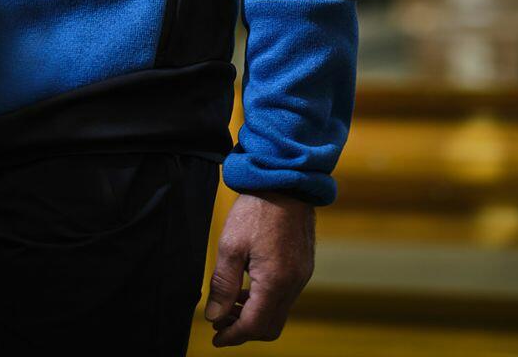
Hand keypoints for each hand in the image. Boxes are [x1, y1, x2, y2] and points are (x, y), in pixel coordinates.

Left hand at [204, 190, 314, 346]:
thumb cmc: (256, 208)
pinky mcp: (303, 266)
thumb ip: (223, 284)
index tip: (216, 337)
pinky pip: (285, 296)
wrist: (285, 180)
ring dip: (254, 314)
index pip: (253, 325)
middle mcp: (293, 284)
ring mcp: (301, 275)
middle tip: (220, 321)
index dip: (232, 335)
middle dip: (244, 329)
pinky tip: (247, 286)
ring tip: (229, 303)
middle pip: (269, 326)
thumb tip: (214, 316)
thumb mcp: (231, 245)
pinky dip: (265, 299)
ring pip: (278, 312)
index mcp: (275, 281)